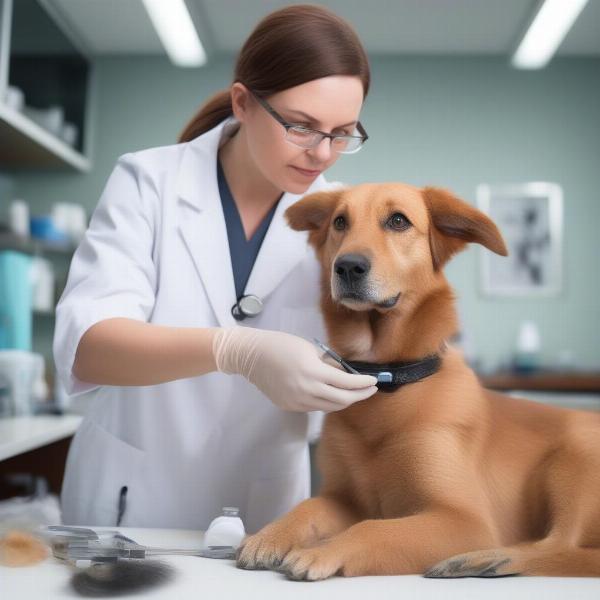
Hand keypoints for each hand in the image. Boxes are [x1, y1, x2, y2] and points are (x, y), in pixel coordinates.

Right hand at [212, 327, 377, 411]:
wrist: (251, 355)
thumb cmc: (281, 344)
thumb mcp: (310, 349)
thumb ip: (329, 364)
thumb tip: (347, 375)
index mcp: (312, 372)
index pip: (346, 383)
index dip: (363, 383)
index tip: (374, 381)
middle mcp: (306, 390)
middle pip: (342, 400)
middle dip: (359, 396)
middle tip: (370, 390)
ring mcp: (296, 402)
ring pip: (329, 407)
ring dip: (344, 400)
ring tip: (354, 393)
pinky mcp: (289, 406)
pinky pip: (314, 407)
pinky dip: (326, 401)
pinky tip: (331, 394)